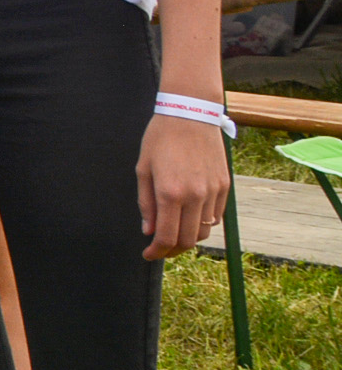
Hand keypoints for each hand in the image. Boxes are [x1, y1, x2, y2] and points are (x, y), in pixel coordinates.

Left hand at [137, 115, 232, 261]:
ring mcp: (213, 192)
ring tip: (174, 234)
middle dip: (172, 250)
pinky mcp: (225, 187)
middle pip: (188, 240)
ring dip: (188, 239)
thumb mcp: (143, 168)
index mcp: (169, 192)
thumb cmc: (161, 138)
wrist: (190, 114)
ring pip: (204, 232)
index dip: (157, 251)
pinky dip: (203, 224)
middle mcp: (194, 196)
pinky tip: (190, 218)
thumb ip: (146, 203)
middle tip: (160, 248)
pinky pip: (215, 217)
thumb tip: (149, 231)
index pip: (166, 237)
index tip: (148, 254)